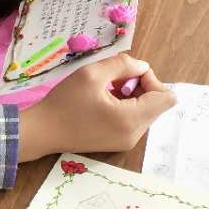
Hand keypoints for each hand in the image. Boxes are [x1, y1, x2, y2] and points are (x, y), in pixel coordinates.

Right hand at [18, 54, 176, 160]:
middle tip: (113, 80)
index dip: (151, 79)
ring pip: (146, 112)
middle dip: (140, 87)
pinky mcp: (118, 144)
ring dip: (132, 96)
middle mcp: (134, 135)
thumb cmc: (64, 102)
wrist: (42, 131)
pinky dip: (125, 107)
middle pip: (157, 105)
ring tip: (105, 91)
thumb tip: (142, 67)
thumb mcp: (91, 73)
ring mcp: (127, 142)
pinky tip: (103, 102)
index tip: (126, 74)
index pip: (167, 98)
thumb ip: (123, 64)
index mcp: (131, 120)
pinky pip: (134, 120)